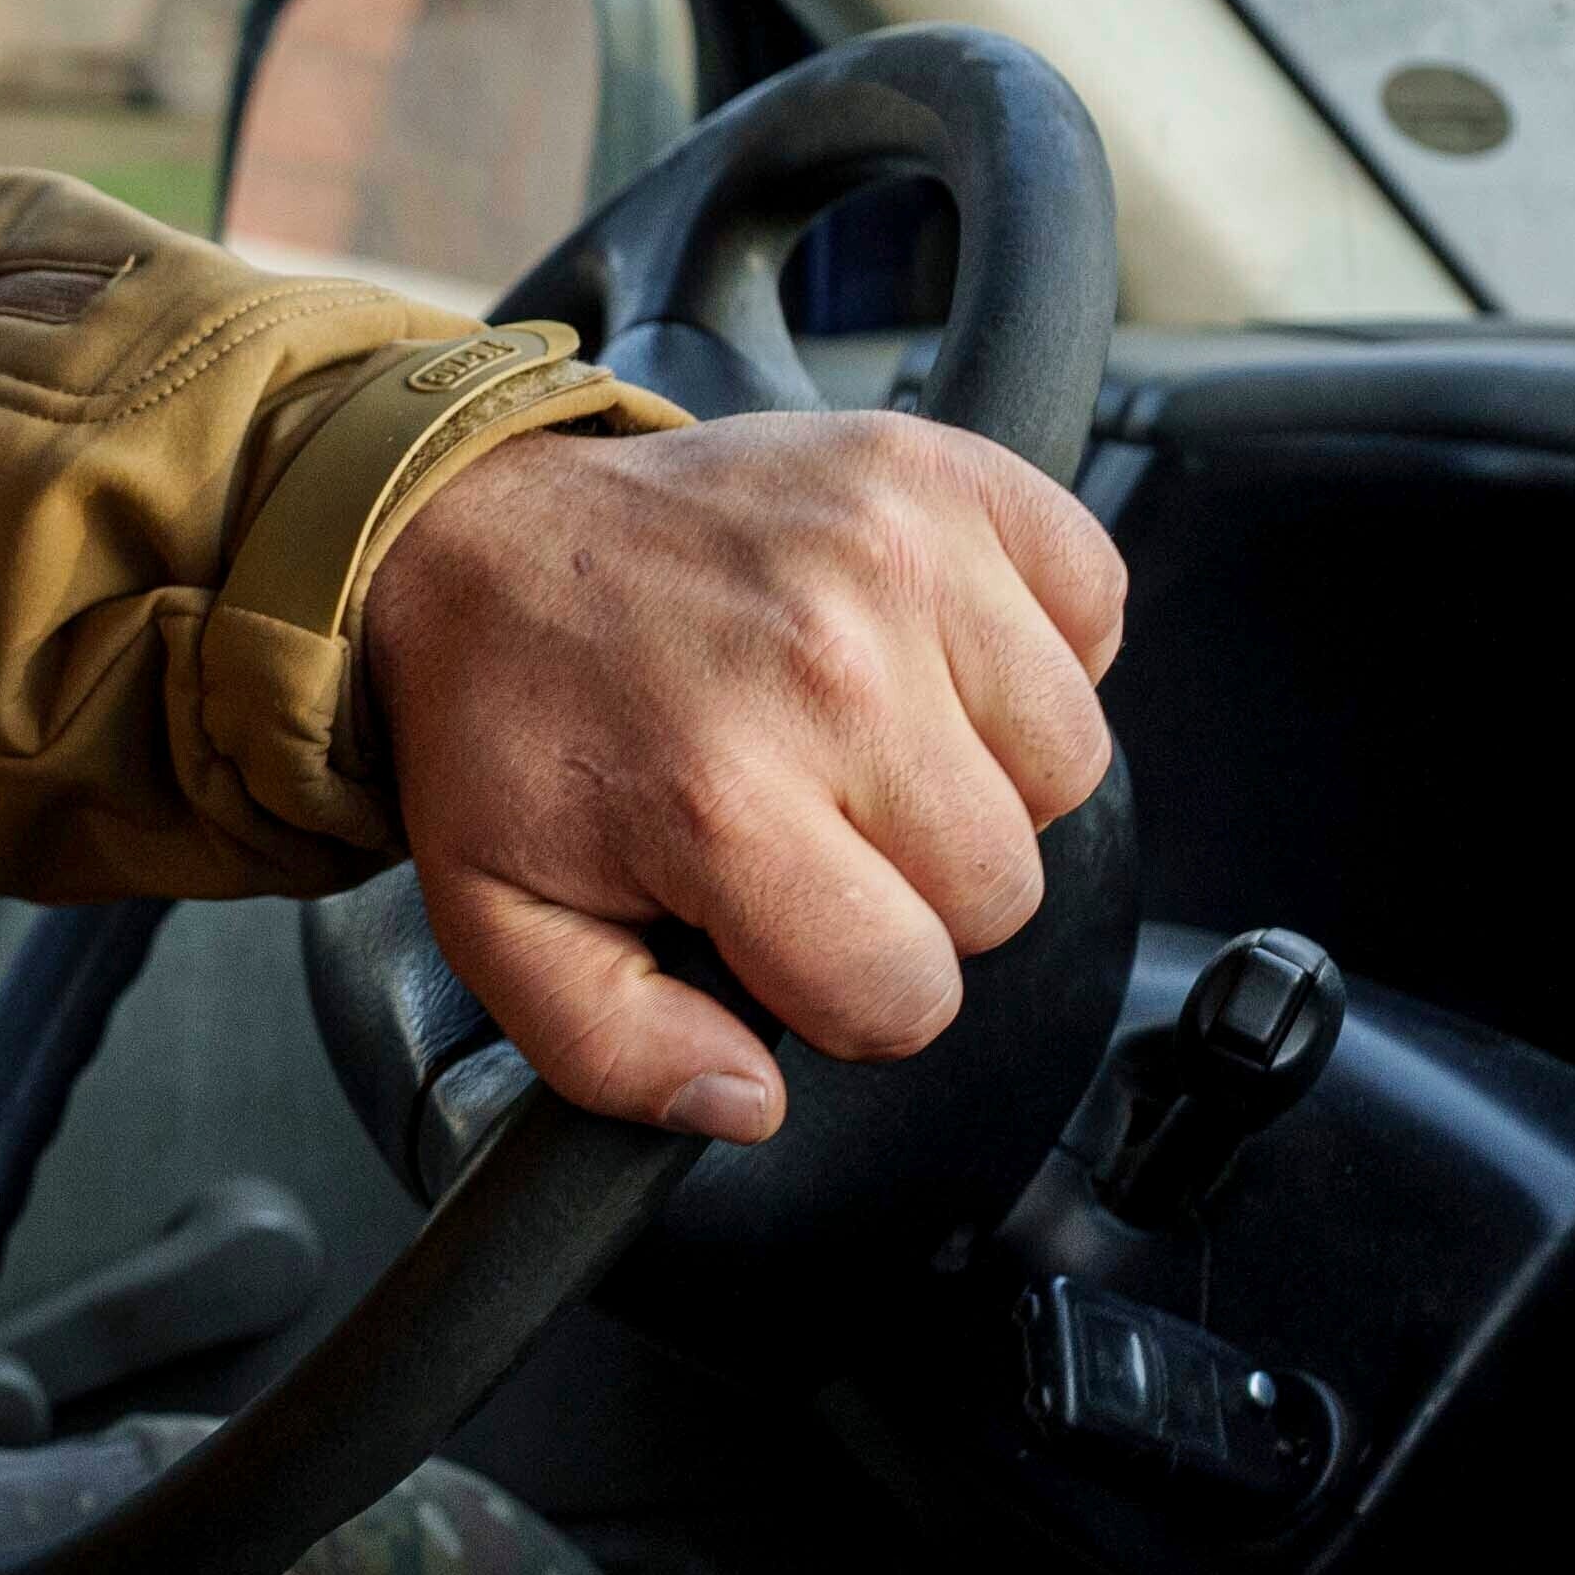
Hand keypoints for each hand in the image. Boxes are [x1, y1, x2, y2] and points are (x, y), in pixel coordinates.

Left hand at [347, 408, 1127, 1141]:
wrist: (480, 531)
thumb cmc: (511, 719)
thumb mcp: (502, 921)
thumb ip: (617, 1051)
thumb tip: (746, 1100)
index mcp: (720, 799)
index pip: (905, 991)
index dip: (852, 993)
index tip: (796, 930)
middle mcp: (829, 672)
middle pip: (1002, 888)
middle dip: (917, 889)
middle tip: (819, 824)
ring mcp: (900, 556)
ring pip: (1069, 765)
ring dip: (987, 773)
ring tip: (870, 735)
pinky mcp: (946, 474)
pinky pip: (1094, 605)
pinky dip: (1037, 640)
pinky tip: (926, 648)